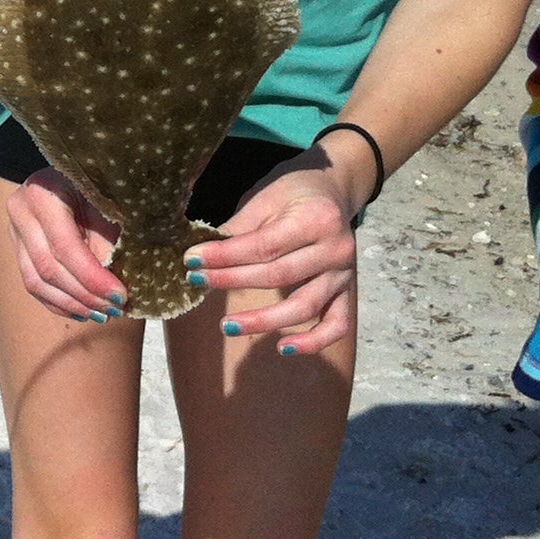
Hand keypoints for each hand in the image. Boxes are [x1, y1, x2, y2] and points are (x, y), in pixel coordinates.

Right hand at [7, 170, 129, 321]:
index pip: (64, 248)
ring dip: (71, 304)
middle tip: (115, 310)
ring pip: (36, 282)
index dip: (93, 278)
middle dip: (84, 295)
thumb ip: (108, 241)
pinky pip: (33, 284)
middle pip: (48, 268)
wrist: (72, 171)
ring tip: (101, 314)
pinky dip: (58, 303)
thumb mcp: (105, 203)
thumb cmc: (94, 184)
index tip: (121, 296)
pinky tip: (82, 311)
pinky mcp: (17, 247)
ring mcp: (14, 230)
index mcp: (42, 194)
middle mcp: (20, 211)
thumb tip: (115, 286)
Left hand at [188, 151, 360, 354]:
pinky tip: (283, 348)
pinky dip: (313, 341)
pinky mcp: (347, 293)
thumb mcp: (265, 199)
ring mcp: (344, 275)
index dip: (226, 256)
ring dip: (263, 321)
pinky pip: (336, 325)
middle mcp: (336, 250)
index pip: (264, 246)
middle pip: (279, 276)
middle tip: (197, 282)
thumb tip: (200, 255)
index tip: (192, 260)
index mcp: (317, 219)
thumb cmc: (293, 192)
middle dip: (233, 281)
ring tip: (227, 326)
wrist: (332, 190)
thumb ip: (239, 228)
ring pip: (304, 306)